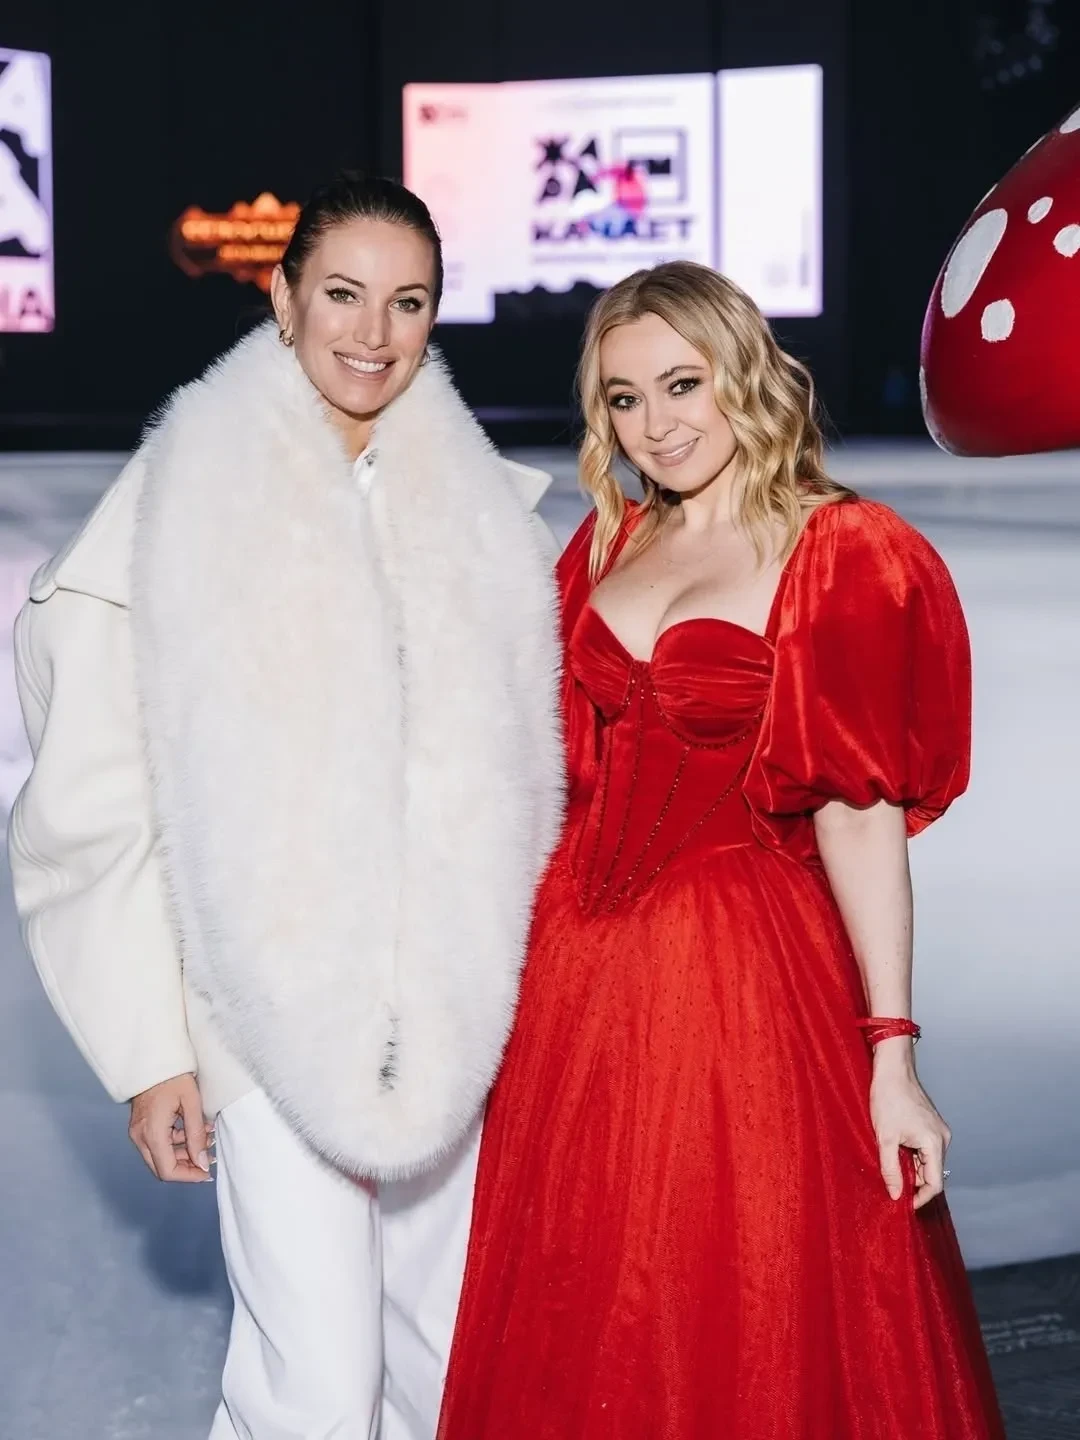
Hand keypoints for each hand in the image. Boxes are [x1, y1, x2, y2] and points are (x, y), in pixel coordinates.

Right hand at [129, 1072, 213, 1182]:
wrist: (153, 1058)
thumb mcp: (191, 1103)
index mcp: (152, 1132)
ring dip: (184, 1153)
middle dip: (188, 1165)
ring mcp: (138, 1132)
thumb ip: (197, 1135)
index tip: (207, 1172)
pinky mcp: (141, 1126)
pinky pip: (159, 1144)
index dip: (189, 1175)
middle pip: (163, 1167)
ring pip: (161, 1156)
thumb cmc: (173, 1076)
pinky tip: (194, 1130)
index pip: (168, 1170)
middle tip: (209, 1156)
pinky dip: (177, 1143)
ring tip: (207, 1138)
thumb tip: (203, 1161)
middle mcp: (140, 1136)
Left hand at [869, 1040, 950, 1209]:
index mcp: (935, 1143)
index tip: (903, 1205)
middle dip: (915, 1185)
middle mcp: (943, 1139)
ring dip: (913, 1170)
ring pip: (929, 1162)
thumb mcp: (885, 1138)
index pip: (935, 1184)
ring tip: (893, 1170)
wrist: (893, 1069)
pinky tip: (898, 1154)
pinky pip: (926, 1150)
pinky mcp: (932, 1126)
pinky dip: (914, 1157)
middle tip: (893, 1189)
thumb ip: (891, 1169)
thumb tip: (896, 1195)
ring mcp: (939, 1131)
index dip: (920, 1198)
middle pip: (933, 1174)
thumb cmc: (888, 1098)